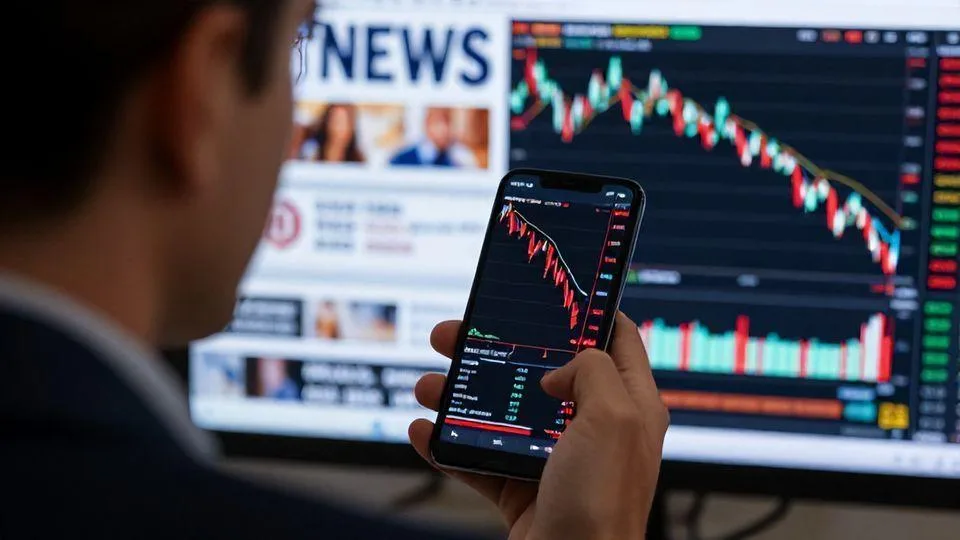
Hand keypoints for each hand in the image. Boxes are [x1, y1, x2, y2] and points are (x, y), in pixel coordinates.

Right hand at [408, 312, 669, 539]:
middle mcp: (593, 429)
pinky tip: (423, 431)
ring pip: (503, 412)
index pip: (614, 340)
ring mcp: (556, 460)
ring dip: (461, 395)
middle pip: (541, 371)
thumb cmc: (603, 504)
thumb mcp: (613, 418)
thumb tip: (556, 369)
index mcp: (629, 405)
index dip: (585, 311)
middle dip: (496, 350)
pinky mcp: (522, 489)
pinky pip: (478, 457)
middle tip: (457, 334)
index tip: (550, 293)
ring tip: (429, 386)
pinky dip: (448, 444)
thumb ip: (592, 371)